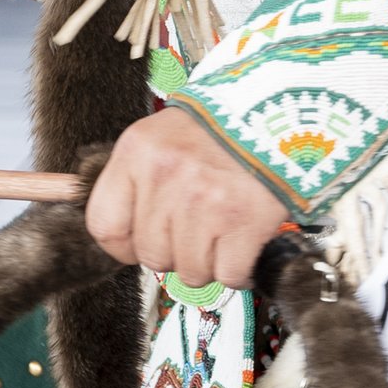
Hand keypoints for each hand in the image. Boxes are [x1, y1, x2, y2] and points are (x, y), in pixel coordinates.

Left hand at [86, 107, 294, 289]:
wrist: (282, 112)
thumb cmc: (221, 128)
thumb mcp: (161, 137)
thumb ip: (133, 180)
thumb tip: (106, 225)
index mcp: (139, 153)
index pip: (104, 225)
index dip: (124, 245)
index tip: (140, 244)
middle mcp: (168, 177)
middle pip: (152, 255)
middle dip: (175, 252)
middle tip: (197, 228)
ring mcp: (207, 202)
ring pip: (191, 272)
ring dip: (209, 261)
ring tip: (224, 229)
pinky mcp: (246, 222)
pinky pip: (229, 275)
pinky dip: (240, 268)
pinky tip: (245, 241)